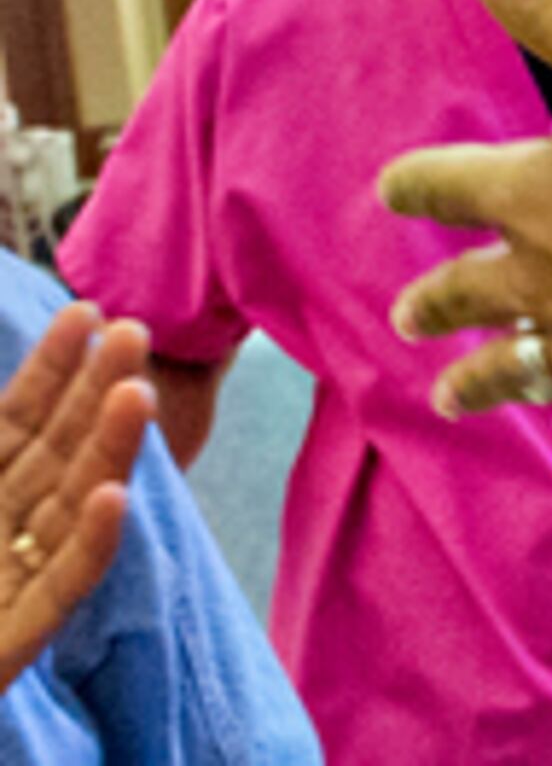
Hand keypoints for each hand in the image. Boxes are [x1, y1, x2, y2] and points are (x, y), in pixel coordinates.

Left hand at [0, 303, 150, 686]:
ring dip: (105, 454)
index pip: (14, 424)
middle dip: (92, 394)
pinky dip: (89, 546)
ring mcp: (12, 586)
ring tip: (136, 395)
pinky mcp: (14, 641)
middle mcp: (0, 533)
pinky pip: (59, 590)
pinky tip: (113, 499)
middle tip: (133, 333)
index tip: (85, 313)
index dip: (47, 371)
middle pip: (54, 456)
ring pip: (68, 509)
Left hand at [380, 0, 551, 435]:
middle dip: (436, 302)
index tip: (394, 188)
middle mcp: (539, 277)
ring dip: (485, 379)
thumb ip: (549, 6)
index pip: (445, 186)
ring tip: (456, 393)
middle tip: (405, 318)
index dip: (417, 182)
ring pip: (519, 365)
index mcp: (527, 196)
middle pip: (468, 294)